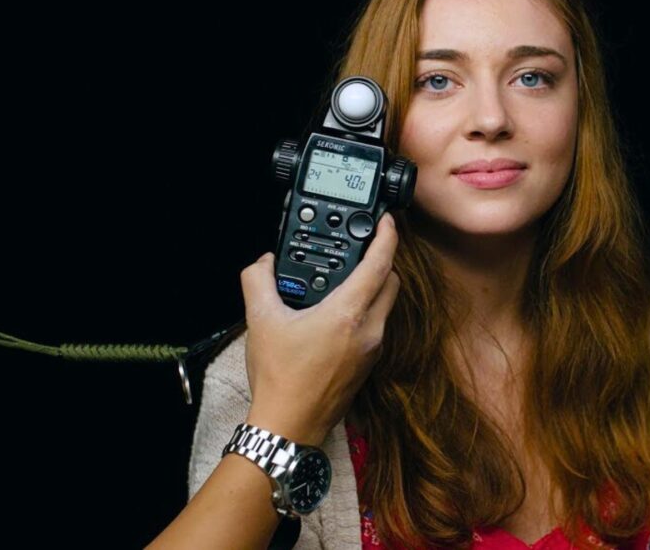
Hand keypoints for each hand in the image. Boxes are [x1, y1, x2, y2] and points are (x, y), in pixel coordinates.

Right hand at [237, 212, 399, 443]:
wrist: (289, 427)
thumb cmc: (280, 379)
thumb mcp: (260, 321)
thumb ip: (258, 281)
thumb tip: (263, 262)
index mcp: (349, 314)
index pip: (380, 264)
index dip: (387, 236)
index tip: (386, 221)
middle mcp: (369, 330)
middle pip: (391, 282)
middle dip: (382, 260)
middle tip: (363, 248)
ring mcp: (372, 349)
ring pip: (386, 305)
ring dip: (373, 287)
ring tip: (345, 279)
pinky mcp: (368, 365)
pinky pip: (376, 326)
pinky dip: (365, 310)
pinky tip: (337, 313)